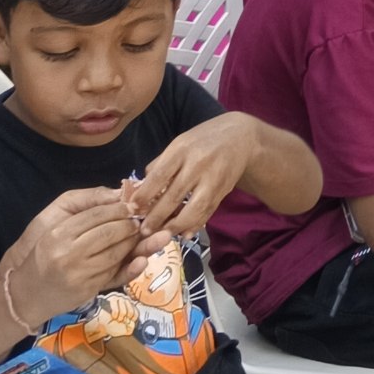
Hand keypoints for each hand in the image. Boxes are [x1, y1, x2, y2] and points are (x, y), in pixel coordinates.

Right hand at [0, 187, 139, 328]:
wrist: (26, 293)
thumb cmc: (43, 253)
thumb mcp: (55, 223)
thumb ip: (86, 205)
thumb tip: (119, 193)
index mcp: (59, 234)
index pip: (96, 215)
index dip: (119, 208)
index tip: (133, 205)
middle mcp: (67, 254)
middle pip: (109, 233)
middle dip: (130, 224)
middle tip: (141, 219)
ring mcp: (78, 275)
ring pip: (115, 254)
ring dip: (134, 243)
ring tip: (142, 234)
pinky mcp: (86, 291)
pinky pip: (113, 274)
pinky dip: (129, 265)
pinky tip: (141, 259)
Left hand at [129, 114, 262, 242]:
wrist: (241, 137)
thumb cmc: (203, 140)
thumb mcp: (180, 143)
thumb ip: (161, 164)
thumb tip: (141, 189)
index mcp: (182, 150)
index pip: (159, 176)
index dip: (144, 195)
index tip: (132, 209)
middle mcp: (198, 164)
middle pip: (173, 196)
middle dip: (156, 217)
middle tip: (143, 231)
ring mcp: (213, 179)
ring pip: (192, 209)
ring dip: (175, 226)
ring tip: (161, 235)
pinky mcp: (223, 190)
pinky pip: (207, 212)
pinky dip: (195, 225)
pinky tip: (184, 233)